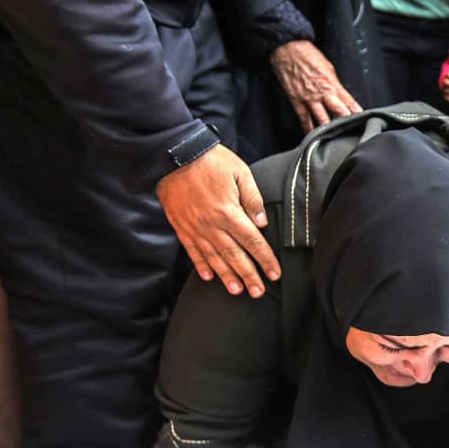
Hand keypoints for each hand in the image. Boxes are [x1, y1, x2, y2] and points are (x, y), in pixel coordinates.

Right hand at [156, 144, 280, 296]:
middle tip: (258, 292)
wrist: (174, 154)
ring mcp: (194, 228)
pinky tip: (208, 277)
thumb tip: (263, 224)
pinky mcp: (181, 226)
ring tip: (237, 290)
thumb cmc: (211, 161)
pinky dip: (200, 265)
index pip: (252, 242)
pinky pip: (191, 251)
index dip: (265, 260)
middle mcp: (211, 225)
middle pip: (234, 256)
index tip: (274, 274)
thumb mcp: (240, 173)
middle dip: (248, 276)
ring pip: (213, 258)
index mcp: (229, 212)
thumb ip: (253, 200)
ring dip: (226, 276)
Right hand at [270, 40, 358, 132]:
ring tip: (336, 139)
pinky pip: (304, 120)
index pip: (349, 102)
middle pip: (338, 112)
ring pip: (322, 120)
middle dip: (346, 123)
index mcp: (332, 83)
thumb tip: (342, 96)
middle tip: (353, 133)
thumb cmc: (308, 56)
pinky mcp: (297, 102)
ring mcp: (310, 99)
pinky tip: (313, 137)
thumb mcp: (329, 68)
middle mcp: (323, 93)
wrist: (288, 50)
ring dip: (329, 130)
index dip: (357, 112)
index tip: (364, 120)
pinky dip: (309, 130)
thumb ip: (335, 84)